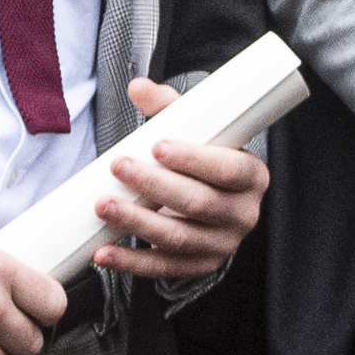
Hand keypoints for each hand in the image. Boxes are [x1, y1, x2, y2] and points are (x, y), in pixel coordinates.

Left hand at [90, 75, 266, 284]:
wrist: (211, 200)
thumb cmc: (202, 161)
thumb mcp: (195, 131)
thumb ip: (169, 108)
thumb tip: (138, 86)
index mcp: (251, 176)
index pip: (227, 169)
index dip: (193, 159)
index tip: (157, 147)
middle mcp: (243, 213)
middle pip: (199, 203)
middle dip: (155, 186)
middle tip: (119, 166)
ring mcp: (222, 244)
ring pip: (178, 238)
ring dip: (137, 223)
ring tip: (104, 205)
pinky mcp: (200, 266)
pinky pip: (164, 268)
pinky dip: (131, 263)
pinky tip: (104, 253)